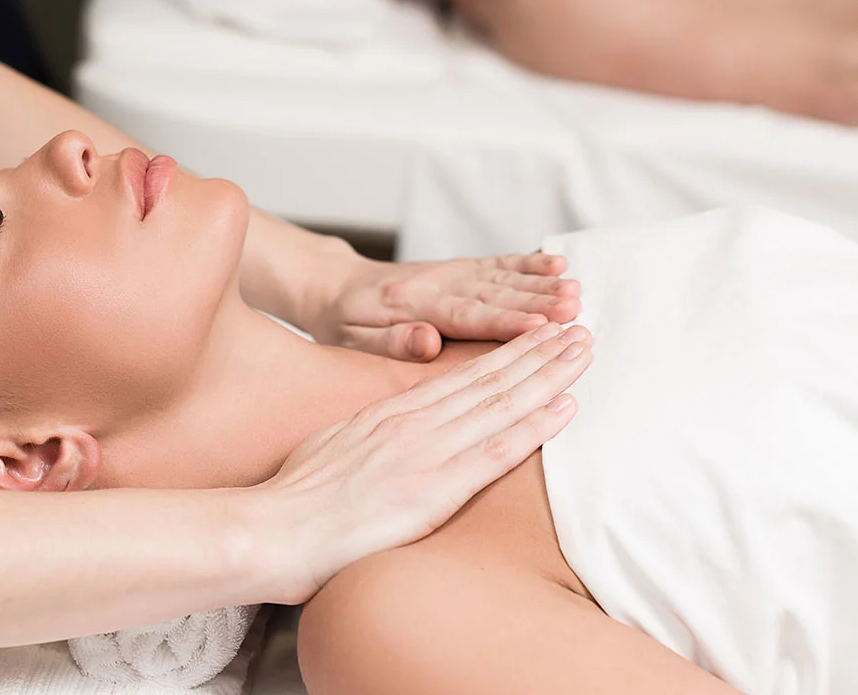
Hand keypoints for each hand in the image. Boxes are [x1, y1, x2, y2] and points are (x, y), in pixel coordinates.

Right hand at [255, 321, 590, 601]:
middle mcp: (412, 422)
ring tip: (583, 351)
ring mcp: (425, 451)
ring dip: (548, 374)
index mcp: (387, 414)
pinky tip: (566, 407)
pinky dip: (535, 425)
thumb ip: (364, 437)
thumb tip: (378, 437)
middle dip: (538, 352)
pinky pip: (495, 449)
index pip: (458, 378)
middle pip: (488, 379)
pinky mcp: (433, 487)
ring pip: (500, 401)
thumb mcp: (329, 448)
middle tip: (578, 329)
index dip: (503, 356)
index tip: (536, 338)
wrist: (274, 529)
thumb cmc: (292, 500)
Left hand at [300, 249, 581, 361]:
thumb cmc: (344, 323)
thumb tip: (427, 342)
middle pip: (494, 293)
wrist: (335, 286)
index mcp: (412, 305)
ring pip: (502, 278)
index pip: (466, 315)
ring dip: (541, 284)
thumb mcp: (352, 340)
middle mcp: (438, 283)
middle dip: (536, 301)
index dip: (504, 321)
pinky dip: (528, 264)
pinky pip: (498, 265)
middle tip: (574, 308)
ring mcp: (451, 273)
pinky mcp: (460, 270)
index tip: (539, 326)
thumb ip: (391, 342)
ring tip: (576, 289)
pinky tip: (558, 264)